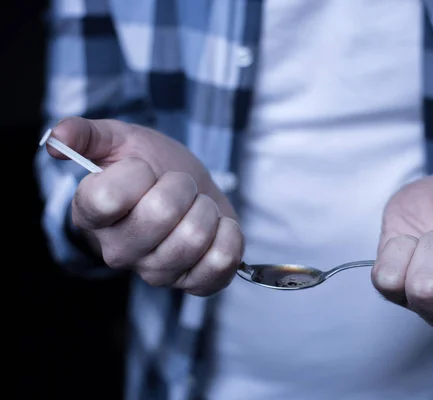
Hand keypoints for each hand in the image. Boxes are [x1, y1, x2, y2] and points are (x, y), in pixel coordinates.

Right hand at [46, 117, 243, 295]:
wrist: (189, 190)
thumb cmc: (152, 166)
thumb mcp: (119, 140)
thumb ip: (86, 134)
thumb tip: (55, 139)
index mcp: (92, 215)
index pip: (107, 198)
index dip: (136, 174)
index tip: (144, 169)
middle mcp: (120, 251)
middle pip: (160, 214)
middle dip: (181, 186)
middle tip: (178, 186)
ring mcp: (158, 273)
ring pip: (195, 237)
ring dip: (205, 209)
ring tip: (195, 206)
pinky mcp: (195, 283)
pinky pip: (223, 261)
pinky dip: (228, 234)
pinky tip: (216, 227)